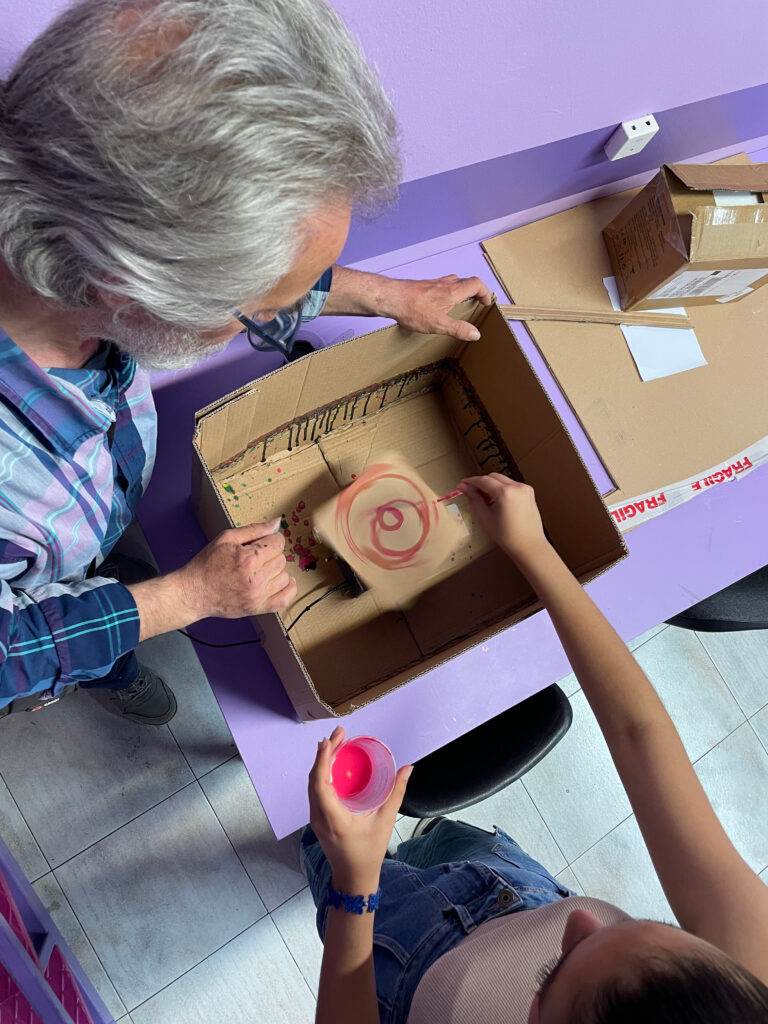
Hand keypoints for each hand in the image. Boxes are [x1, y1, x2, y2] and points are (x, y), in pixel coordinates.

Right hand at [177, 520, 296, 619]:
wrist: (194, 592)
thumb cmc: (207, 565)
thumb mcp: (226, 538)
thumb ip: (255, 529)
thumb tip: (276, 523)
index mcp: (249, 558)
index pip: (278, 543)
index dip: (271, 540)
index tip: (263, 542)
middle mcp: (256, 578)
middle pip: (282, 559)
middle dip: (271, 554)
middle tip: (256, 557)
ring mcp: (258, 595)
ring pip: (284, 576)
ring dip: (276, 571)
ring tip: (261, 570)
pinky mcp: (257, 608)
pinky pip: (285, 600)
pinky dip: (288, 590)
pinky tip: (282, 582)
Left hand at [308, 726, 411, 892]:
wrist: (353, 878)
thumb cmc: (370, 853)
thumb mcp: (385, 822)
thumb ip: (396, 793)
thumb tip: (408, 768)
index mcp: (334, 819)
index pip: (320, 784)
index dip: (322, 761)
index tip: (329, 741)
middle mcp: (319, 817)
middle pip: (314, 779)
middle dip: (324, 753)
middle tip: (339, 734)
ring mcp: (315, 819)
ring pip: (312, 784)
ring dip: (321, 762)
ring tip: (334, 743)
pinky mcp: (316, 819)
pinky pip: (314, 791)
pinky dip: (321, 774)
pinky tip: (331, 763)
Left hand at [382, 275, 492, 341]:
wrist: (391, 297)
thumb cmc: (412, 309)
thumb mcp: (438, 324)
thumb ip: (458, 329)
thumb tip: (475, 334)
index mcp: (453, 291)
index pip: (476, 284)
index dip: (485, 292)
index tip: (486, 302)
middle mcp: (445, 284)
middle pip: (466, 281)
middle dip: (475, 291)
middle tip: (477, 302)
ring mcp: (434, 283)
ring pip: (453, 281)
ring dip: (461, 290)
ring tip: (460, 302)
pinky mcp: (424, 285)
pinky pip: (441, 285)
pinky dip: (447, 291)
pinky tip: (439, 303)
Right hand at [458, 474, 549, 566]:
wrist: (529, 545)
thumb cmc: (508, 536)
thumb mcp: (484, 517)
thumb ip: (473, 498)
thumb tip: (464, 487)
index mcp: (505, 493)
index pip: (483, 480)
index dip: (470, 481)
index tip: (462, 484)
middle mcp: (517, 487)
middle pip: (492, 477)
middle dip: (481, 483)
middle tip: (472, 493)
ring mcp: (525, 488)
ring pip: (502, 479)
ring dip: (492, 485)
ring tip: (486, 501)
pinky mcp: (529, 492)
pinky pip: (511, 485)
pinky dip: (502, 489)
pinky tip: (498, 502)